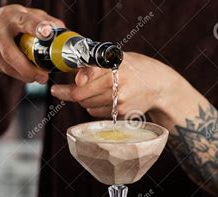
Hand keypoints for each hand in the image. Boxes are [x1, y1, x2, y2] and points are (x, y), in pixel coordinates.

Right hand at [0, 4, 63, 82]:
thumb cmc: (12, 23)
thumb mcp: (26, 16)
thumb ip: (44, 21)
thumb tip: (62, 30)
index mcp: (12, 15)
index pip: (24, 21)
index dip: (36, 27)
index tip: (48, 33)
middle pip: (11, 53)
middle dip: (28, 69)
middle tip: (44, 78)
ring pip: (7, 66)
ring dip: (24, 75)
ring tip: (38, 77)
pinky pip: (3, 70)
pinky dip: (16, 74)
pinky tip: (23, 74)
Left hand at [50, 52, 178, 118]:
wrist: (161, 86)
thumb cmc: (137, 69)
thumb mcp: (118, 59)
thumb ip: (96, 67)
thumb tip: (75, 78)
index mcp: (115, 69)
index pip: (84, 83)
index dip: (67, 89)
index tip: (55, 90)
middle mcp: (117, 87)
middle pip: (82, 98)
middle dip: (70, 94)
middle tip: (61, 90)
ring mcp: (120, 104)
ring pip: (88, 107)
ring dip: (85, 100)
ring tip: (94, 91)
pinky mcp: (122, 116)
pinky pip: (98, 114)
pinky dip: (96, 107)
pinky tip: (106, 99)